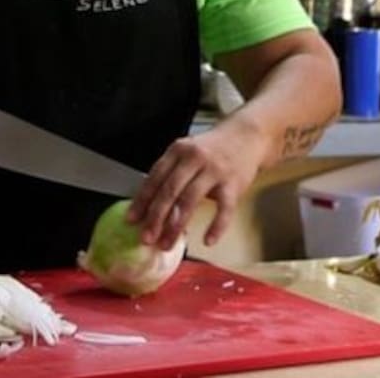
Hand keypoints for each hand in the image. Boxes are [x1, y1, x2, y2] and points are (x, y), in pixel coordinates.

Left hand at [127, 123, 266, 249]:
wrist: (248, 135)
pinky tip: (208, 241)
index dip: (142, 200)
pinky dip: (216, 226)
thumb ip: (170, 173)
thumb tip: (147, 206)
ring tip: (167, 243)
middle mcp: (195, 158)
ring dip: (176, 226)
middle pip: (170, 191)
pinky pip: (224, 209)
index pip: (155, 177)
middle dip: (155, 217)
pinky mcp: (234, 184)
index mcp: (178, 150)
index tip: (132, 221)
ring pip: (190, 201)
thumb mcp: (187, 151)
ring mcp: (215, 171)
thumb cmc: (212, 149)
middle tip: (146, 238)